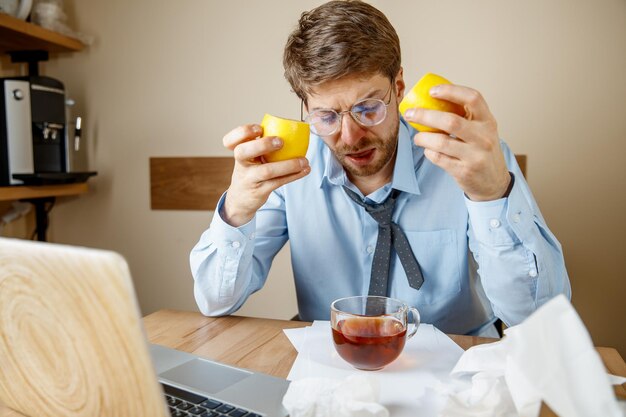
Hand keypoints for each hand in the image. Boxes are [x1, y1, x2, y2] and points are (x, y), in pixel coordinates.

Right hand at [221, 124, 309, 226]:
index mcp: (238, 151)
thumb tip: (291, 129)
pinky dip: (294, 175)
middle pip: (242, 151)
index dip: (243, 132)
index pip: (230, 140)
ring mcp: (249, 179)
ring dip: (288, 165)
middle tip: (281, 141)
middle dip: (262, 144)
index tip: (259, 128)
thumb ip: (261, 145)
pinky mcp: (260, 191)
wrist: (241, 199)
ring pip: (266, 171)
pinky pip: (278, 182)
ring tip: (304, 161)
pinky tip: (305, 169)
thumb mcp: (249, 158)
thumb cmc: (250, 171)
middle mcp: (241, 164)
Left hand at [404, 85, 510, 200]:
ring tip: (417, 137)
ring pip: (441, 142)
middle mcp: (484, 137)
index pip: (473, 98)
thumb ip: (465, 117)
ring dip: (423, 138)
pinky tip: (428, 150)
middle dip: (425, 115)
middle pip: (450, 121)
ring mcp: (475, 155)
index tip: (431, 91)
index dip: (451, 91)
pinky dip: (429, 152)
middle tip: (410, 114)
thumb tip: (430, 102)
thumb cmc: (481, 151)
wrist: (494, 182)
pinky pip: (439, 158)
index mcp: (488, 121)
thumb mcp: (481, 131)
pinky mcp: (464, 171)